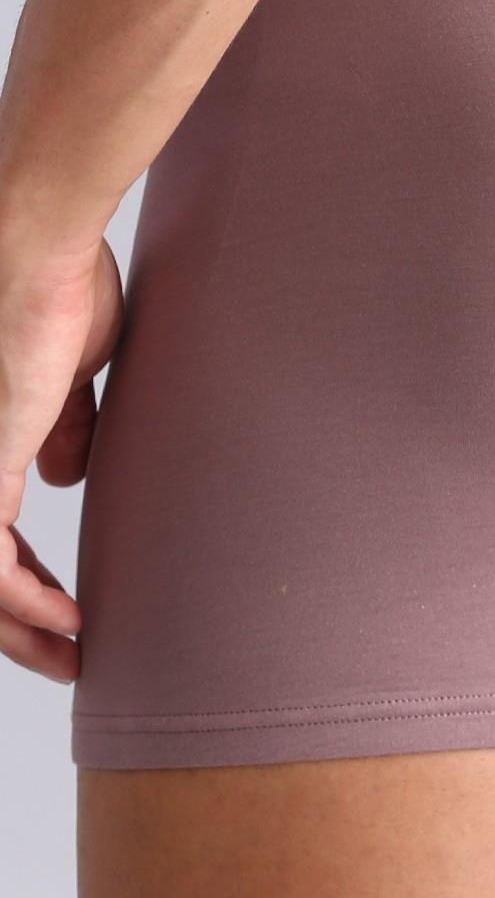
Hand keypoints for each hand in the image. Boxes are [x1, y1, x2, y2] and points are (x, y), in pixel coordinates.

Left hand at [0, 236, 123, 680]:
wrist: (35, 243)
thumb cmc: (58, 285)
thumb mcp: (69, 373)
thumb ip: (65, 426)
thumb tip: (68, 474)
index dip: (27, 576)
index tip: (72, 603)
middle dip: (20, 622)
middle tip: (67, 653)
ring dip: (23, 626)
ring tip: (70, 653)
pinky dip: (28, 600)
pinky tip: (67, 617)